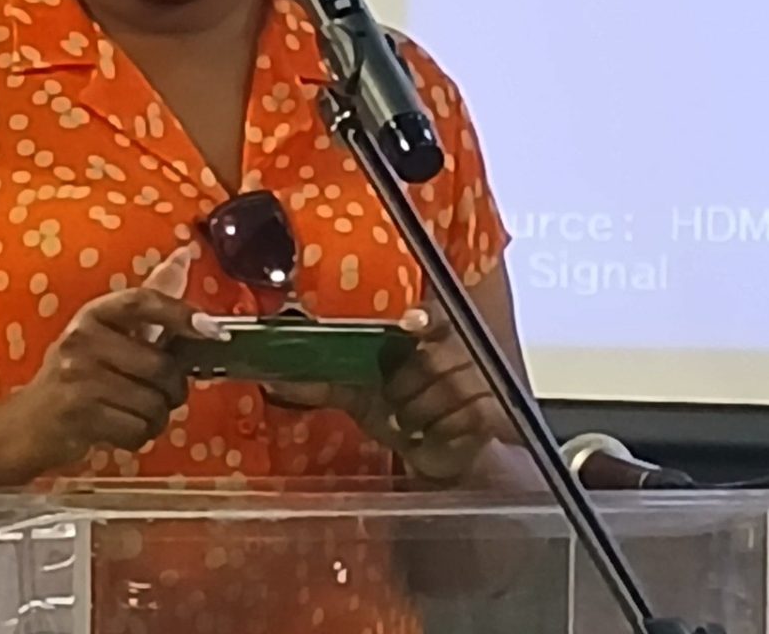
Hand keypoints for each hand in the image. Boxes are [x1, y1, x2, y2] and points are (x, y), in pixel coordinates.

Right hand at [0, 246, 218, 482]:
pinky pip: (137, 430)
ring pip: (153, 403)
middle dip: (172, 390)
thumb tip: (184, 256)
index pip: (142, 302)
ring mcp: (78, 378)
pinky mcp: (78, 415)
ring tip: (133, 413)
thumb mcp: (105, 334)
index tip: (213, 330)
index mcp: (93, 315)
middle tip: (159, 394)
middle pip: (161, 366)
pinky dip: (138, 436)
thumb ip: (148, 303)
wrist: (24, 425)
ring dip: (155, 417)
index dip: (180, 313)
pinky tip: (120, 429)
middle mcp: (82, 340)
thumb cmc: (74, 376)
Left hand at [265, 301, 508, 483]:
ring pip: (445, 391)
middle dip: (405, 387)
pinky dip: (441, 431)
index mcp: (426, 334)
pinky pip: (465, 416)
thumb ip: (322, 379)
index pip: (434, 314)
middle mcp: (457, 350)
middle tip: (394, 403)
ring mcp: (479, 379)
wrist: (433, 454)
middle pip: (430, 360)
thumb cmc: (396, 412)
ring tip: (411, 422)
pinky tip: (432, 436)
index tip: (410, 323)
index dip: (424, 317)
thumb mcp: (357, 393)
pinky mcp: (493, 412)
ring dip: (420, 413)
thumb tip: (274, 374)